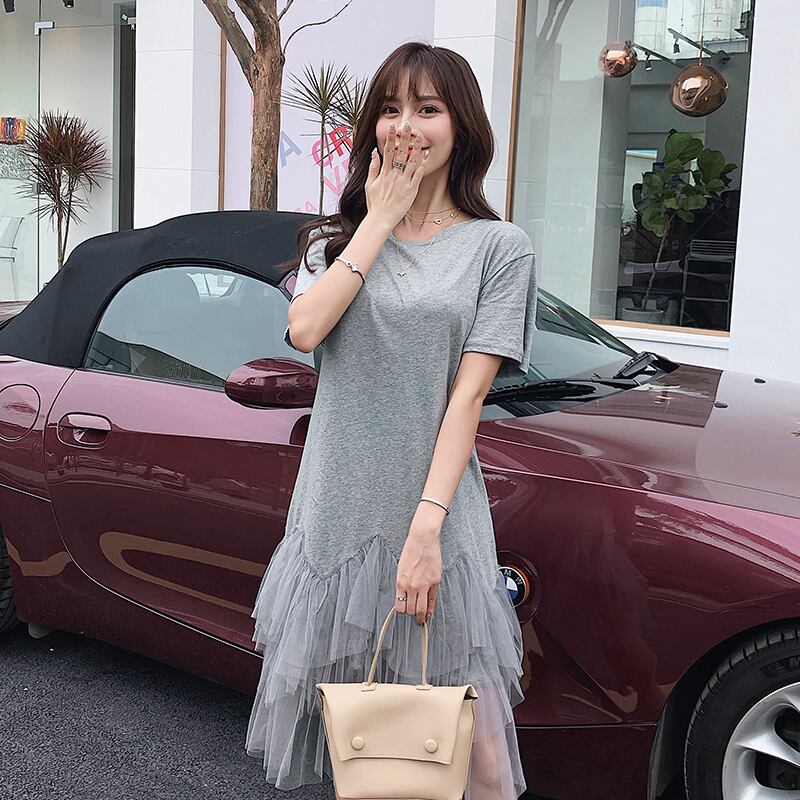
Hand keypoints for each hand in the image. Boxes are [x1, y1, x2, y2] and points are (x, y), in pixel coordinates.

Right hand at [365, 121, 428, 229]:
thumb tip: (374, 153)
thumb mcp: (369, 185)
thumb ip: (373, 168)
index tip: (392, 126)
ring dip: (416, 148)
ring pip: (411, 161)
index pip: (387, 151)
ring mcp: (403, 183)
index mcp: (384, 173)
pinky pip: (418, 175)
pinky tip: (426, 155)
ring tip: (420, 135)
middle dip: (404, 138)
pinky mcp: (411, 191)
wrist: (380, 220)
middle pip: (400, 153)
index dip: (390, 137)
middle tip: (408, 125)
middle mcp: (394, 176)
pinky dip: (422, 165)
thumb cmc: (375, 204)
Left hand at [395, 504, 442, 625]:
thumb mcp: (401, 569)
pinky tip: (429, 613)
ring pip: (422, 609)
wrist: (423, 539)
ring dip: (421, 617)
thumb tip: (405, 598)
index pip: (400, 606)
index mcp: (401, 582)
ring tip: (422, 620)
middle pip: (411, 610)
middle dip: (412, 616)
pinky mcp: (435, 581)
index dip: (402, 611)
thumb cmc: (410, 552)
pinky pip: (432, 600)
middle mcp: (412, 586)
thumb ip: (402, 584)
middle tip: (415, 619)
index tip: (405, 613)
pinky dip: (430, 610)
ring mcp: (424, 584)